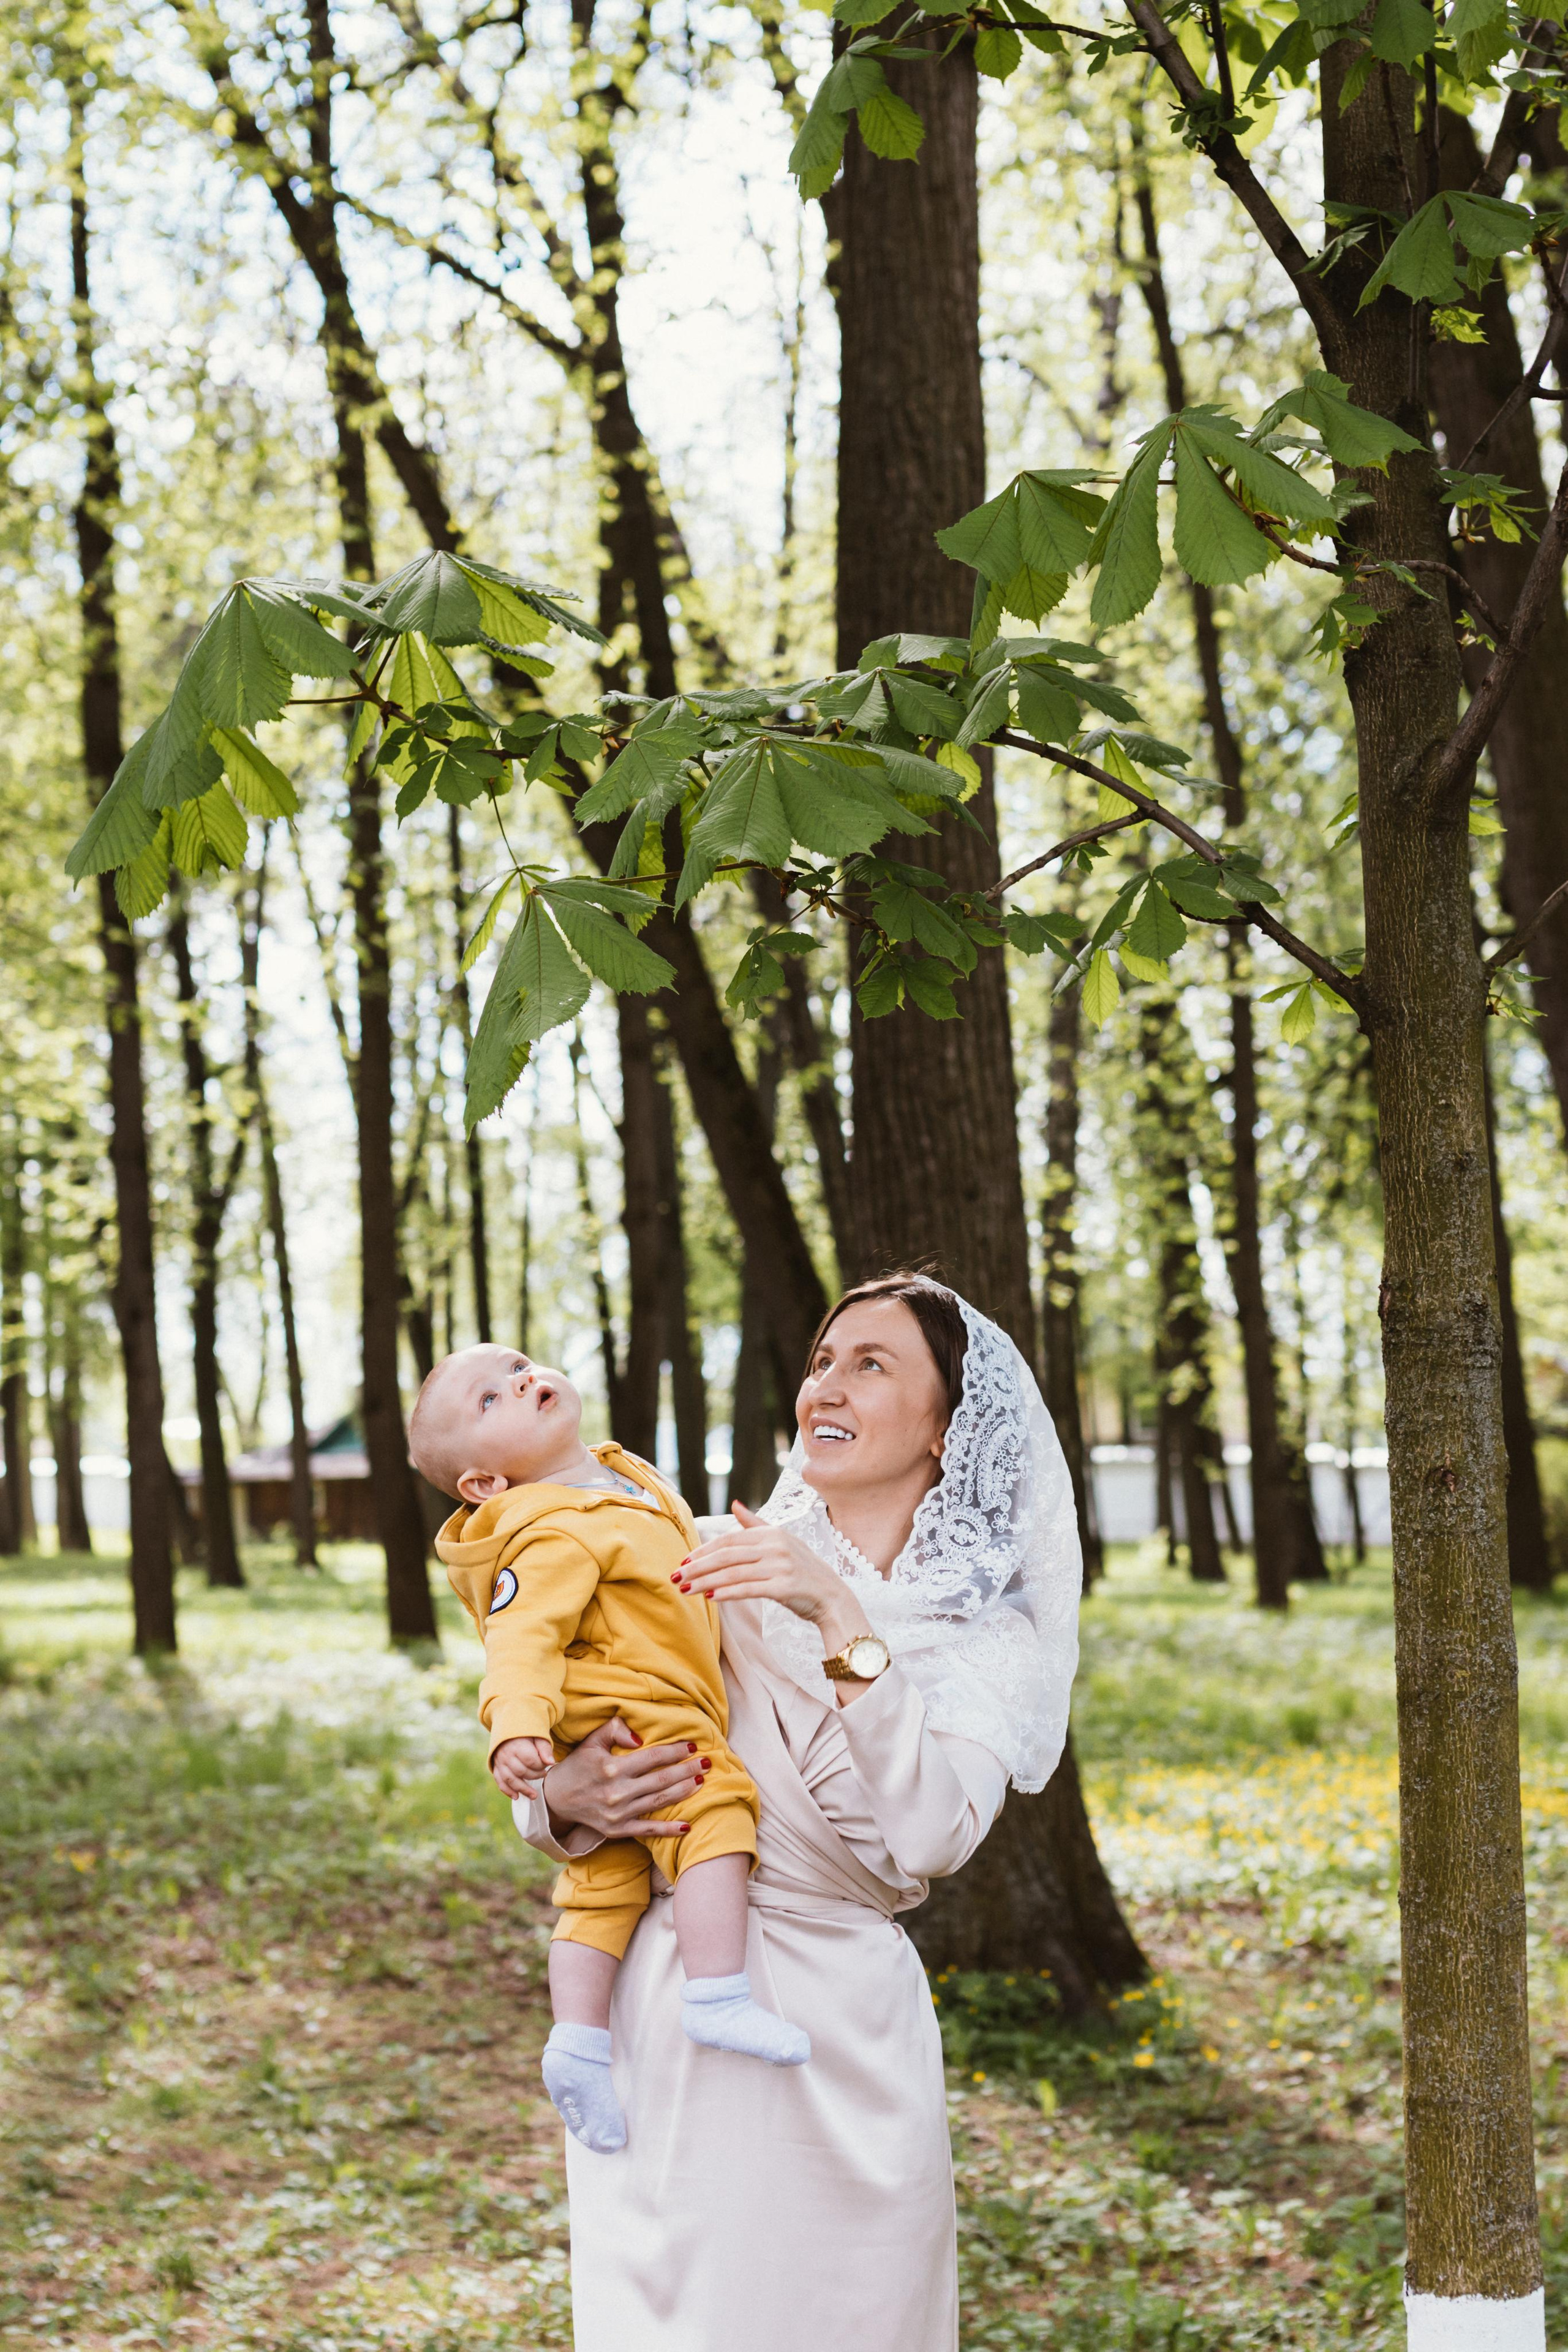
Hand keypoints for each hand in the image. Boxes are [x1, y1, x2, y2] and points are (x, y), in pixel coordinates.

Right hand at [491, 1734, 555, 1797]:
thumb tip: (551, 1762)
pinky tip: (516, 1796)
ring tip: (534, 1796)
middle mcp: (506, 1754)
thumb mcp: (537, 1736)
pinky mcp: (496, 1767)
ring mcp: (499, 1762)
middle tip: (543, 1774)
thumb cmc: (526, 1734)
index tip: (546, 1765)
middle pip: (521, 1771)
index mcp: (517, 1745)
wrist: (508, 1728)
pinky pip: (500, 1781)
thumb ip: (544, 1748)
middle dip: (534, 1776)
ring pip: (510, 1780)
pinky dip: (507, 1790)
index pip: (530, 1760)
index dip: (540, 1766)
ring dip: (522, 1789)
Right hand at [534, 1716, 706, 1840]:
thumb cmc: (578, 1765)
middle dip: (687, 1770)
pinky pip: (647, 1831)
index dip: (674, 1751)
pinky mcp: (617, 1830)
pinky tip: (688, 1825)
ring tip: (702, 1782)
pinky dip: (668, 1830)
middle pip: (661, 1780)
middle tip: (707, 1763)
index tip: (692, 1745)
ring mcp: (618, 1813)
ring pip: (659, 1802)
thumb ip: (615, 1730)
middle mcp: (617, 1792)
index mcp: (611, 1767)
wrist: (556, 1799)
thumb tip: (641, 1737)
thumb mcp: (591, 1741)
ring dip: (683, 1792)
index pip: (652, 1757)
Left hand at [678, 1503, 872, 1651]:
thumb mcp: (782, 1541)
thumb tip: (735, 1504)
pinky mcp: (784, 1586)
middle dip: (698, 1567)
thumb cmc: (803, 1570)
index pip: (729, 1540)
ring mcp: (781, 1566)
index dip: (704, 1550)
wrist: (832, 1596)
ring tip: (686, 1590)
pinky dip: (727, 1593)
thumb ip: (756, 1524)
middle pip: (726, 1556)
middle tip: (676, 1576)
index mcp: (772, 1533)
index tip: (684, 1560)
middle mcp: (776, 1546)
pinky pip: (748, 1589)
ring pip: (733, 1573)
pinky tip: (711, 1598)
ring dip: (705, 1582)